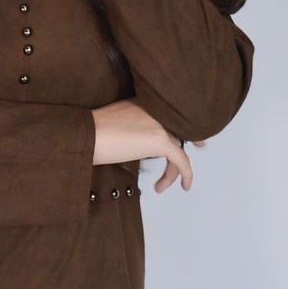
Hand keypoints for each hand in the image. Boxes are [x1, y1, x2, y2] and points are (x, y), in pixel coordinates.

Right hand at [91, 99, 207, 193]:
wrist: (86, 134)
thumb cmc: (89, 133)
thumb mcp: (112, 123)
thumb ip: (128, 127)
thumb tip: (131, 144)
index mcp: (143, 102)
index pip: (168, 112)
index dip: (180, 122)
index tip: (190, 130)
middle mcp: (155, 109)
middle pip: (176, 130)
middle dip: (190, 139)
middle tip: (201, 146)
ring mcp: (159, 124)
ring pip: (178, 147)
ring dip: (172, 171)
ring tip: (160, 187)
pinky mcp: (160, 140)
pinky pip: (181, 160)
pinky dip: (186, 174)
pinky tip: (185, 186)